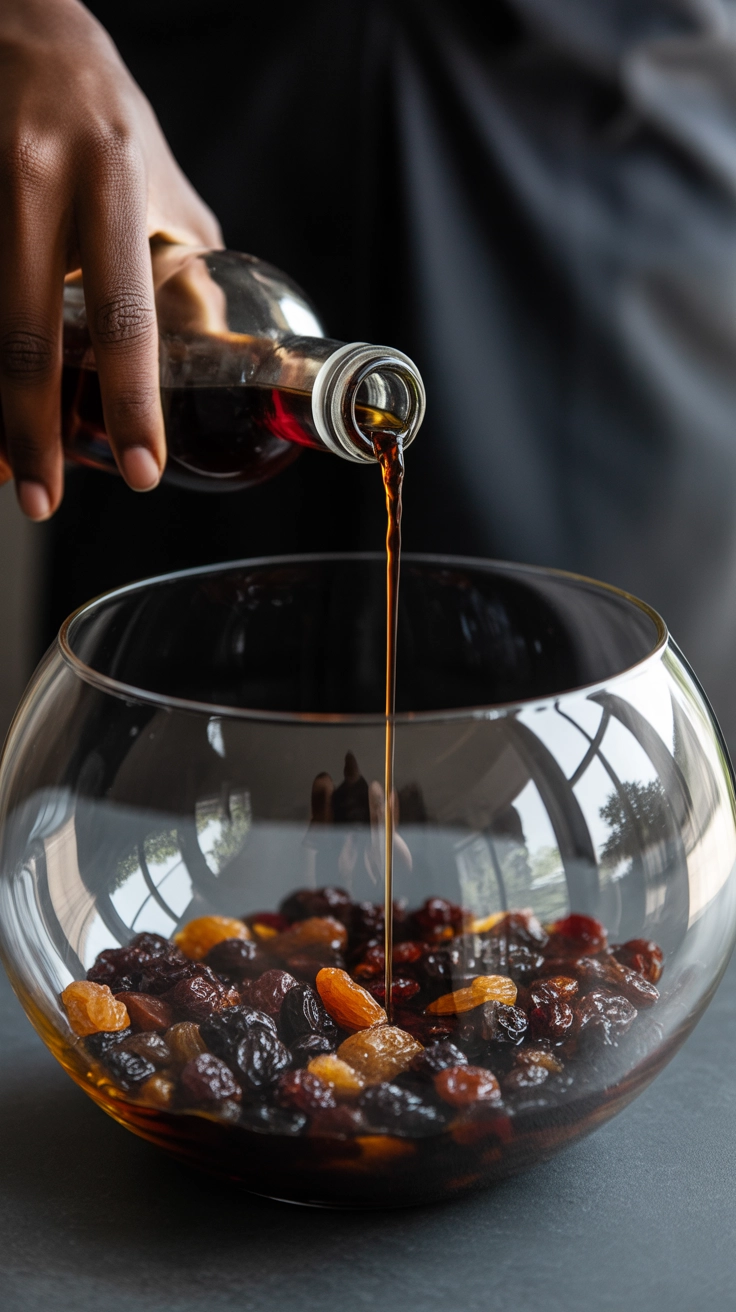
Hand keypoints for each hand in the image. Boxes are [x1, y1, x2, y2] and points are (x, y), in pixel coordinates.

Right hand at [0, 0, 221, 518]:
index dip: (131, 400)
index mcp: (113, 174)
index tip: (141, 470)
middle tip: (43, 502)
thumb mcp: (158, 179)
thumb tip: (224, 358)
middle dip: (33, 433)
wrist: (11, 16)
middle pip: (25, 335)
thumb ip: (187, 267)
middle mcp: (34, 173)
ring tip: (2, 469)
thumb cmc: (96, 112)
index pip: (126, 310)